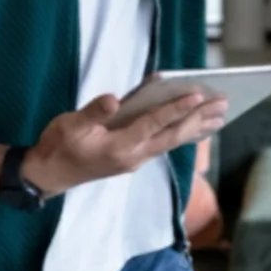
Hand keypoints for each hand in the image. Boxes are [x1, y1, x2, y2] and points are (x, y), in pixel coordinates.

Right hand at [21, 91, 227, 197]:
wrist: (48, 175)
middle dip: (199, 118)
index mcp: (119, 147)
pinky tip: (195, 127)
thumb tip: (114, 100)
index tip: (198, 95)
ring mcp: (135, 159)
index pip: (154, 124)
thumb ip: (93, 113)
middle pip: (173, 135)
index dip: (176, 108)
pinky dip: (182, 133)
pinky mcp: (133, 158)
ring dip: (196, 127)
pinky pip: (163, 143)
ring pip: (172, 141)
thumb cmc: (57, 146)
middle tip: (222, 103)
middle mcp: (133, 156)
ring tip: (219, 115)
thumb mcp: (69, 125)